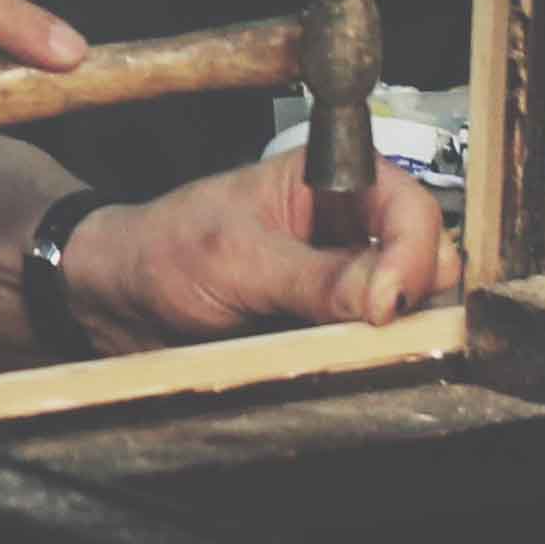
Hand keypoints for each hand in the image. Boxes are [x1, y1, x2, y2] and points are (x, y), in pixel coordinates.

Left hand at [75, 156, 461, 338]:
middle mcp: (350, 229)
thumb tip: (384, 299)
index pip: (412, 206)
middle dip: (411, 296)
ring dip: (389, 335)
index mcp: (333, 180)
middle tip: (375, 328)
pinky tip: (335, 364)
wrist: (117, 301)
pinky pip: (372, 348)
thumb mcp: (236, 258)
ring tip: (344, 347)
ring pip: (408, 310)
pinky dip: (364, 361)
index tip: (387, 301)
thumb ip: (315, 277)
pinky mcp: (333, 329)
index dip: (413, 251)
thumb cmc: (163, 250)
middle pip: (427, 260)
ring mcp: (346, 282)